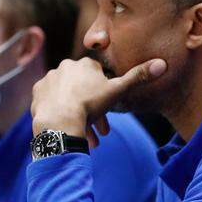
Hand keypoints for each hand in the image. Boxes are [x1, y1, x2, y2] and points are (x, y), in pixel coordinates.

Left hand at [31, 56, 165, 146]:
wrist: (59, 121)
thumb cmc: (90, 105)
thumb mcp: (118, 91)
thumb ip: (139, 77)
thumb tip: (163, 63)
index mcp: (84, 64)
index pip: (100, 76)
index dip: (107, 94)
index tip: (110, 110)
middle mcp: (64, 67)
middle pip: (84, 89)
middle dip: (94, 110)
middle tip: (101, 131)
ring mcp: (49, 79)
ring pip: (69, 97)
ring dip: (79, 115)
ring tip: (87, 137)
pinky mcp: (37, 93)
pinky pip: (53, 102)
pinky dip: (62, 112)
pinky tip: (68, 124)